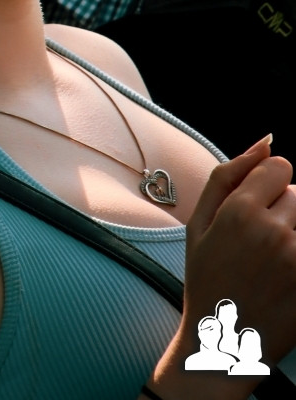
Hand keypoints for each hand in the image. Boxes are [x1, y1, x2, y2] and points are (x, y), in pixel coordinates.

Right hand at [184, 135, 295, 364]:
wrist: (223, 344)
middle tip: (261, 241)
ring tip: (275, 257)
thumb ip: (228, 173)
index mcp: (240, 211)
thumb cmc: (207, 278)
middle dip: (283, 209)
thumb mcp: (199, 222)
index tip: (255, 207)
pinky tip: (283, 272)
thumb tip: (266, 141)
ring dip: (294, 231)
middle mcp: (274, 231)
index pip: (281, 167)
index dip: (268, 184)